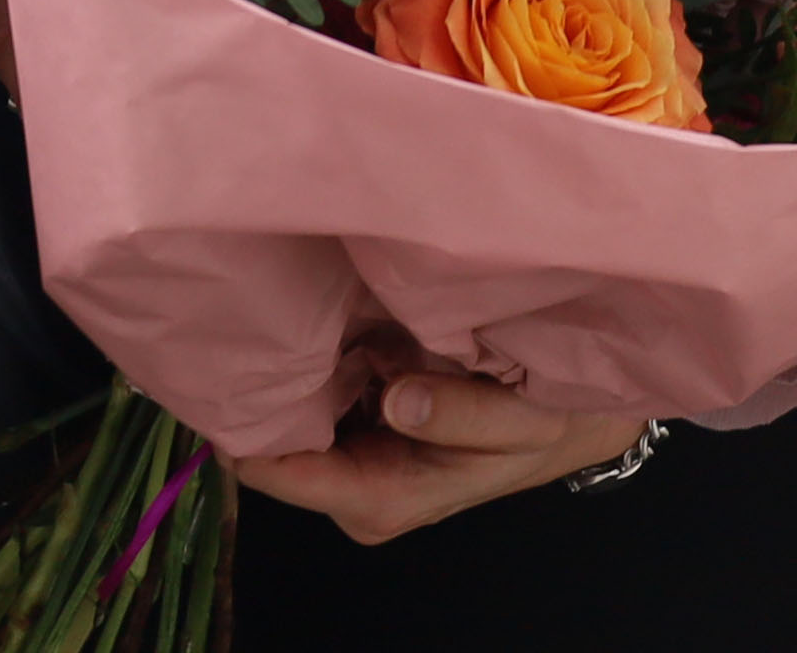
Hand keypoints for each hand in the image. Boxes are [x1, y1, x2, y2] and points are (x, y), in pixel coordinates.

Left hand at [221, 352, 650, 542]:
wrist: (562, 419)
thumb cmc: (540, 424)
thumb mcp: (517, 424)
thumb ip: (459, 416)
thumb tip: (397, 399)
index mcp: (376, 497)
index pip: (277, 470)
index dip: (247, 418)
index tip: (234, 356)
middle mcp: (349, 485)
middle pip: (270, 439)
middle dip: (265, 381)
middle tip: (262, 309)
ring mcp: (347, 455)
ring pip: (287, 409)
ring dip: (289, 362)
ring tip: (289, 299)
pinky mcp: (353, 423)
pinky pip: (312, 388)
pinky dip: (313, 354)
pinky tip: (322, 310)